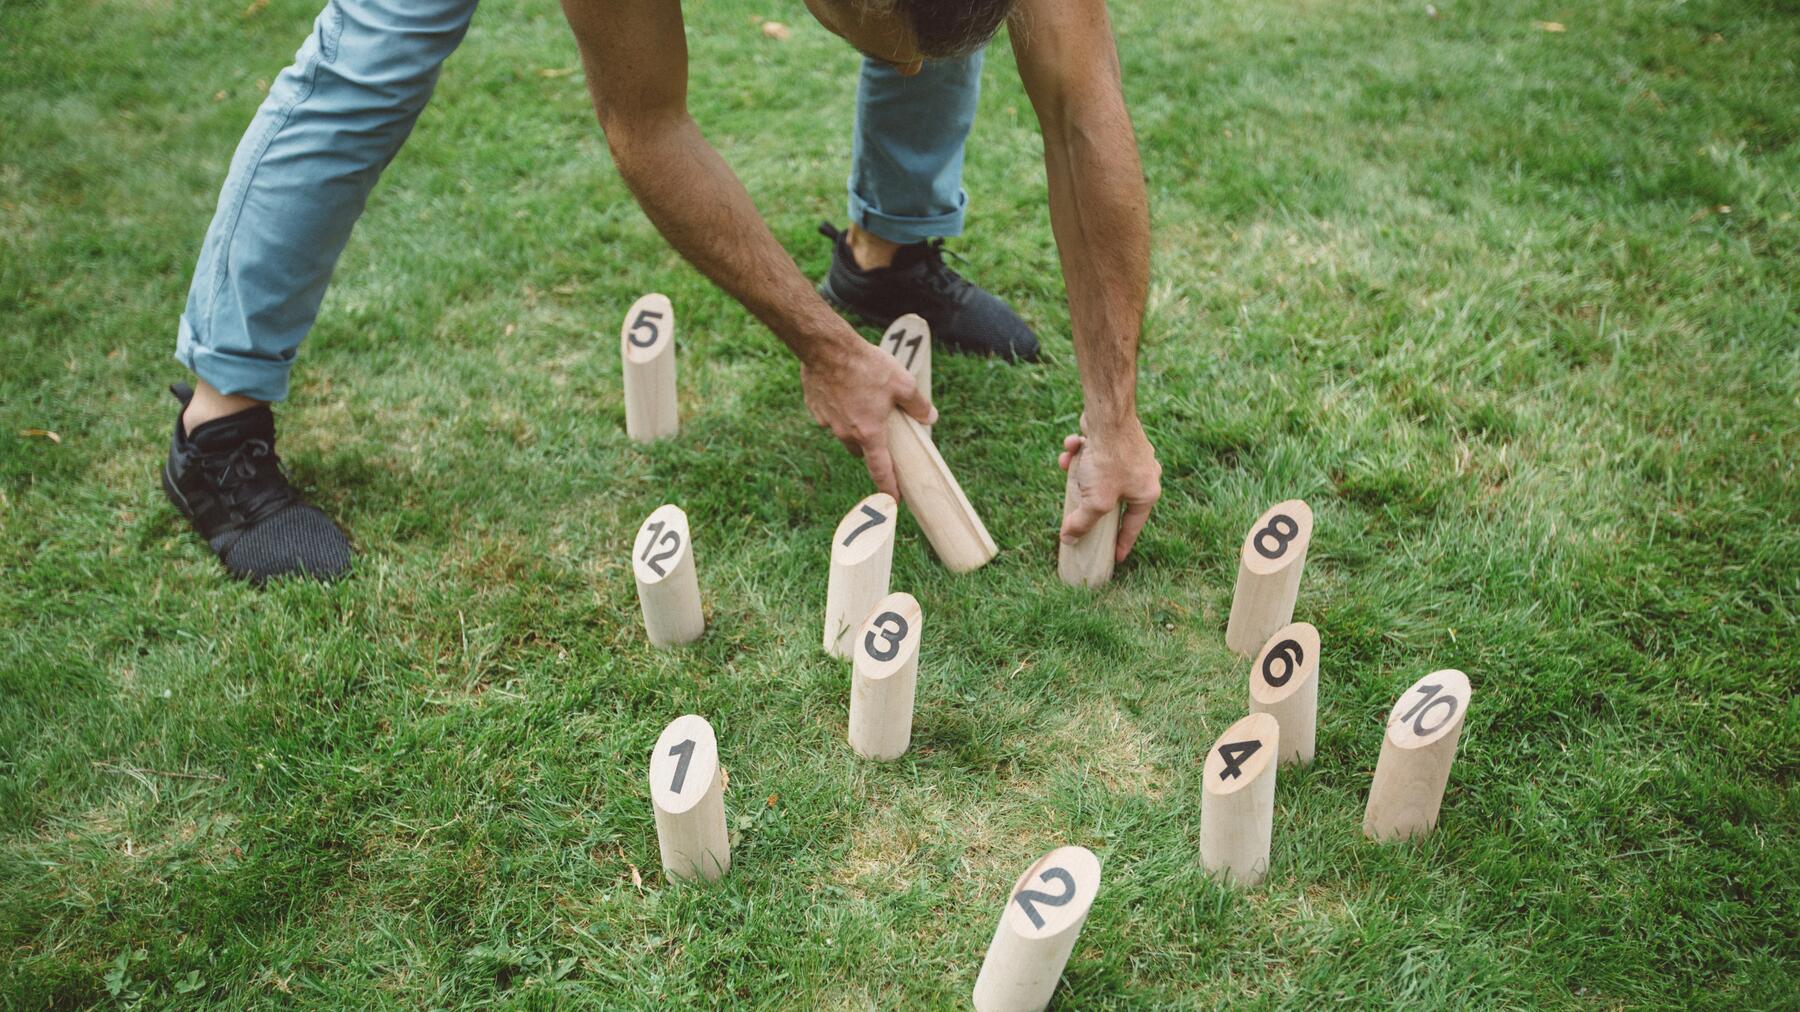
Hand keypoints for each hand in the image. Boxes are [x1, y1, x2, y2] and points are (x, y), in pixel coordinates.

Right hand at [801, 337, 935, 497]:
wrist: (827, 348)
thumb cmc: (866, 365)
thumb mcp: (902, 382)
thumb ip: (918, 404)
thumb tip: (931, 418)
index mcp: (869, 433)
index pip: (880, 470)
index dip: (888, 488)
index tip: (893, 501)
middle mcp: (846, 433)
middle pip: (861, 451)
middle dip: (871, 446)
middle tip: (881, 430)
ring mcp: (828, 422)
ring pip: (844, 433)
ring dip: (854, 427)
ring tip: (862, 402)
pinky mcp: (815, 408)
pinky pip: (830, 416)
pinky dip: (838, 410)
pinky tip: (844, 390)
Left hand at [1059, 415, 1160, 562]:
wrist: (1108, 417)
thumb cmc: (1109, 461)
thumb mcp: (1096, 501)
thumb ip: (1083, 523)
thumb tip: (1068, 539)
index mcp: (1148, 493)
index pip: (1133, 526)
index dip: (1121, 543)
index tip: (1114, 557)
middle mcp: (1145, 474)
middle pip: (1115, 499)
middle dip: (1092, 501)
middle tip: (1082, 513)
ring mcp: (1132, 455)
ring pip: (1102, 473)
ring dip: (1081, 471)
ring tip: (1068, 467)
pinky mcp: (1118, 439)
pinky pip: (1097, 452)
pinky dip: (1081, 452)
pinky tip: (1072, 446)